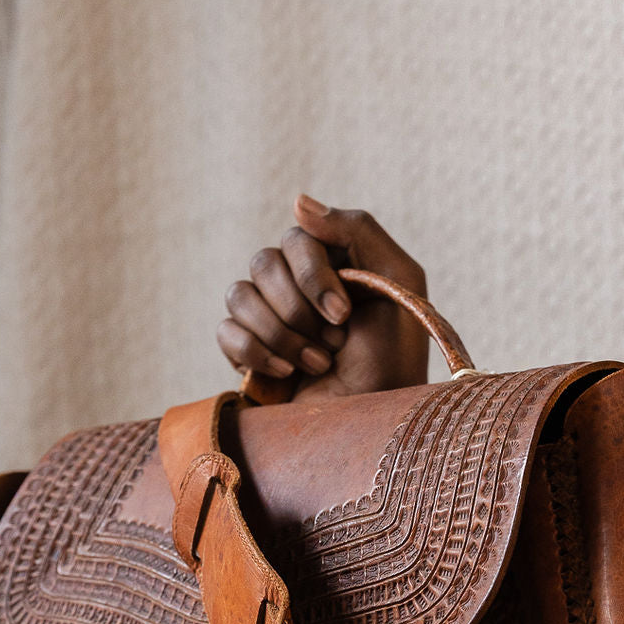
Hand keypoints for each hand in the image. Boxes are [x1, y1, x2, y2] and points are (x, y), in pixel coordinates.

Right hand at [217, 196, 428, 398]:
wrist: (374, 420)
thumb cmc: (395, 356)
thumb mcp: (398, 280)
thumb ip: (357, 228)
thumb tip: (297, 202)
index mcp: (328, 262)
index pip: (295, 238)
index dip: (314, 275)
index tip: (345, 315)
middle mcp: (294, 284)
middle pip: (263, 263)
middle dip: (299, 310)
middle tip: (334, 343)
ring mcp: (267, 318)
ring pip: (238, 294)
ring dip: (281, 334)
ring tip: (318, 363)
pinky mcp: (248, 353)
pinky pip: (225, 331)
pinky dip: (257, 352)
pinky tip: (288, 372)